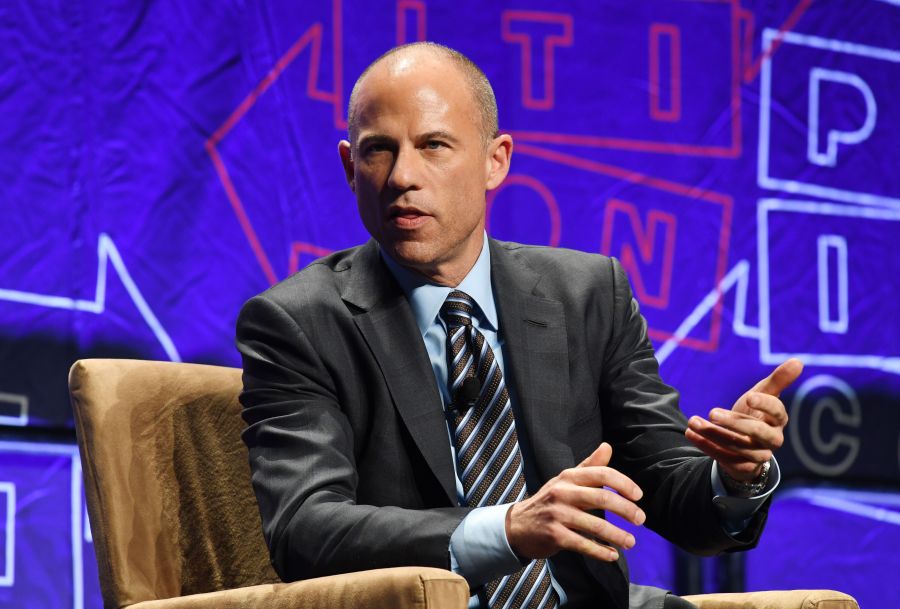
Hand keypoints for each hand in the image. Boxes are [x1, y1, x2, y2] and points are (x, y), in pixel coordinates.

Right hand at [504, 442, 645, 562]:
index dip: (623, 483)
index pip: (601, 474)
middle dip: (626, 509)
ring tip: (631, 542)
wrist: (518, 525)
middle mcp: (562, 492)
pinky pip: (583, 544)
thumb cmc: (549, 501)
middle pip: (602, 497)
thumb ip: (589, 466)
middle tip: (641, 520)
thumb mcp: (566, 480)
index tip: (638, 495)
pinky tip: (612, 555)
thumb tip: (607, 446)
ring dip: (617, 535)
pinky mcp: (554, 535)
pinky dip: (601, 552)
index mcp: (568, 477)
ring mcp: (558, 514)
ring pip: (595, 525)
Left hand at [685, 358, 802, 480]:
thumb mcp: (762, 394)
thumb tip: (798, 360)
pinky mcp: (744, 467)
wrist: (742, 444)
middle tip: (711, 412)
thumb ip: (778, 380)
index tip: (749, 396)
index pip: (778, 412)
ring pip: (738, 446)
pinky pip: (725, 459)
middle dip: (734, 422)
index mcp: (778, 420)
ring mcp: (759, 455)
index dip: (765, 404)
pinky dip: (707, 446)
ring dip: (713, 434)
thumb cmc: (754, 413)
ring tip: (693, 421)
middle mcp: (772, 439)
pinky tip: (691, 433)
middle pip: (757, 432)